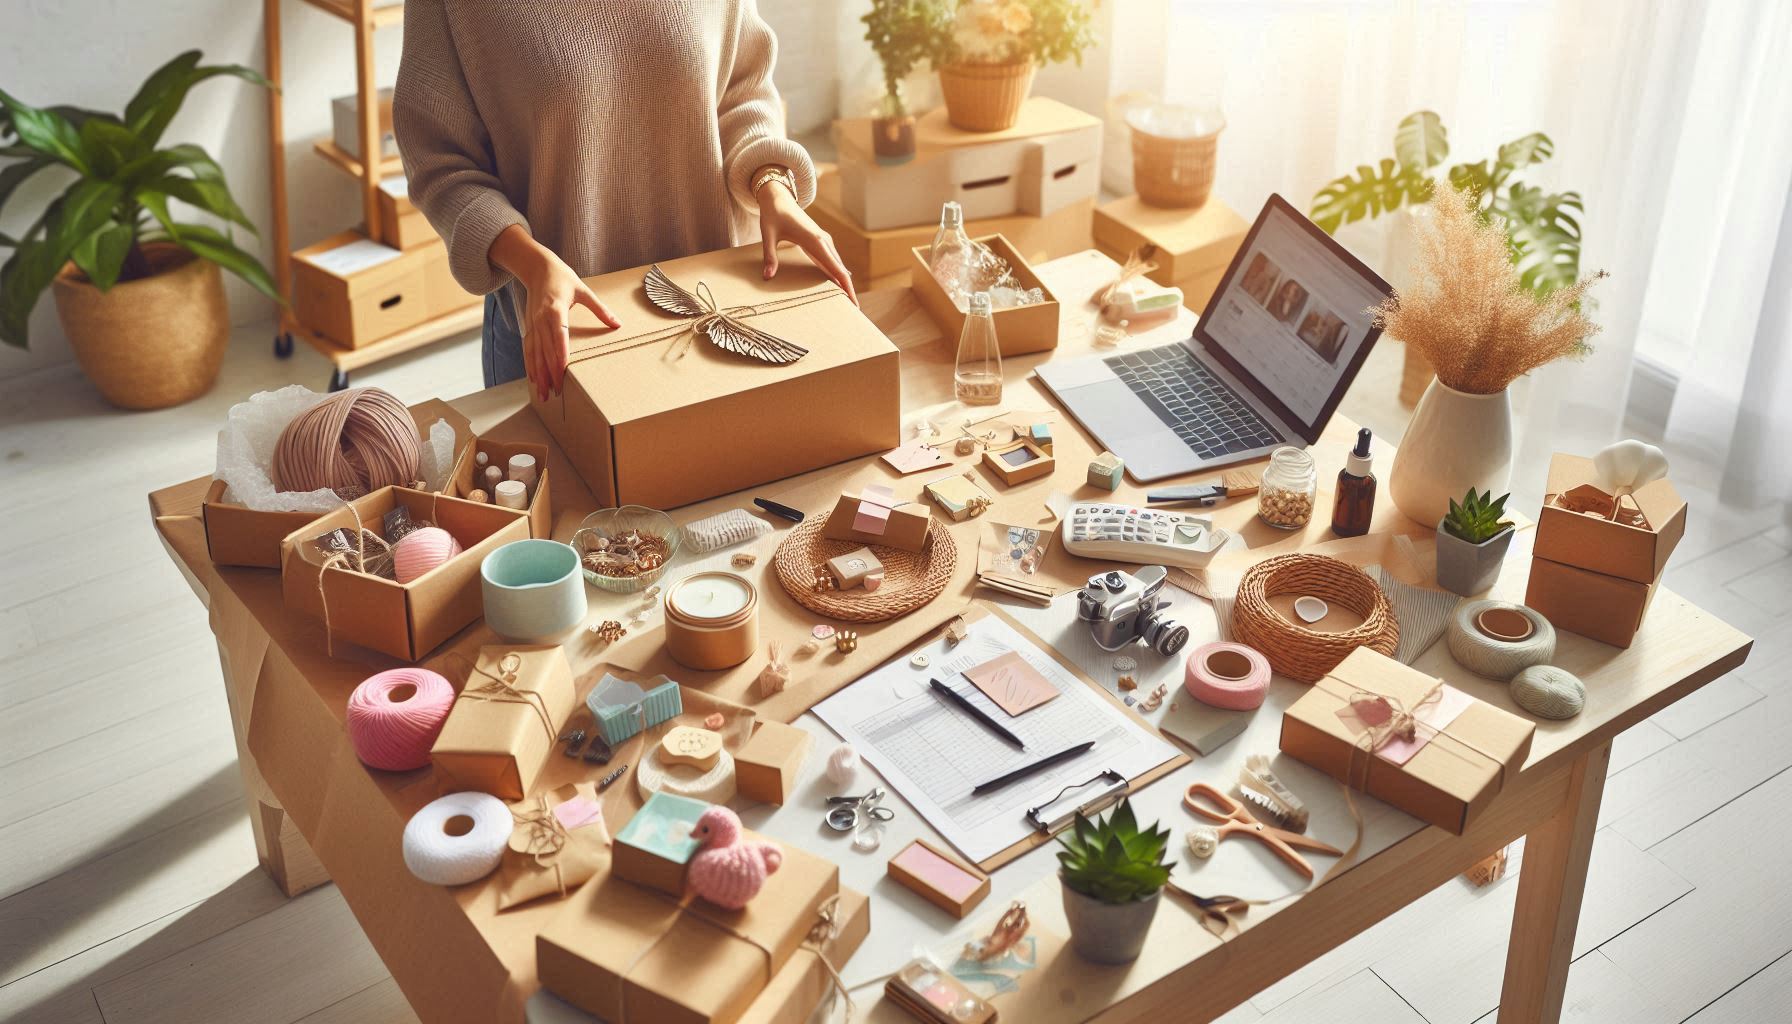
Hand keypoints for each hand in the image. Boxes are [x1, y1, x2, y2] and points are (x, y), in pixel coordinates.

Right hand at [490, 225, 619, 401]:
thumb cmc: (562, 277)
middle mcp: (541, 319)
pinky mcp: (528, 326)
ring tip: (544, 394)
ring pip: (534, 353)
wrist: (537, 267)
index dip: (559, 356)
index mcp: (555, 310)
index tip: (562, 373)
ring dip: (538, 374)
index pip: (558, 337)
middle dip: (550, 373)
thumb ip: (600, 309)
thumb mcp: (583, 290)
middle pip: (545, 350)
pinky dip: (530, 365)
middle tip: (556, 393)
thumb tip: (617, 324)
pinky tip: (534, 380)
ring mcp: (532, 323)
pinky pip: (528, 348)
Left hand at [757, 181, 857, 305]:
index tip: (853, 302)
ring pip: (838, 265)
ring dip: (843, 282)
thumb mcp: (768, 235)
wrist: (779, 197)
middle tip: (853, 309)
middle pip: (841, 270)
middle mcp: (824, 241)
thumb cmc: (773, 214)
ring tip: (847, 300)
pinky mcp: (820, 241)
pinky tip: (837, 284)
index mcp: (815, 240)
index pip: (836, 269)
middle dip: (848, 289)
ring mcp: (824, 240)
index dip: (846, 287)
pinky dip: (836, 273)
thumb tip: (767, 277)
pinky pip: (832, 260)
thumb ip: (770, 256)